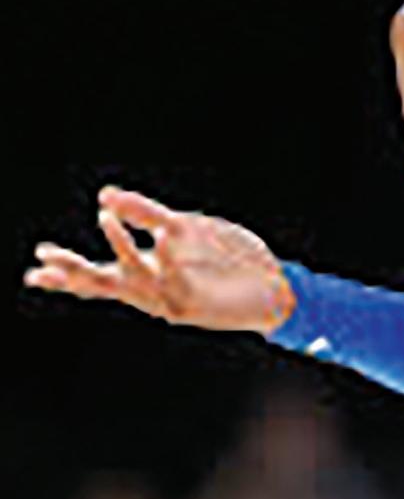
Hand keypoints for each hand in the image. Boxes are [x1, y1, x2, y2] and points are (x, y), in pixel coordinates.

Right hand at [24, 186, 295, 333]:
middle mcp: (155, 290)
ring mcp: (174, 299)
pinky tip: (160, 238)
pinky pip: (174, 279)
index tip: (33, 268)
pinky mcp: (197, 303)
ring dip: (121, 247)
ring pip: (136, 279)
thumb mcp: (186, 228)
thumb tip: (102, 195)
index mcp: (149, 273)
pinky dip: (166, 258)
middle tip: (44, 260)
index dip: (67, 273)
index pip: (100, 275)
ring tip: (106, 219)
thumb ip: (146, 212)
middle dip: (75, 272)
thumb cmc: (230, 259)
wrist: (275, 283)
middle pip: (106, 285)